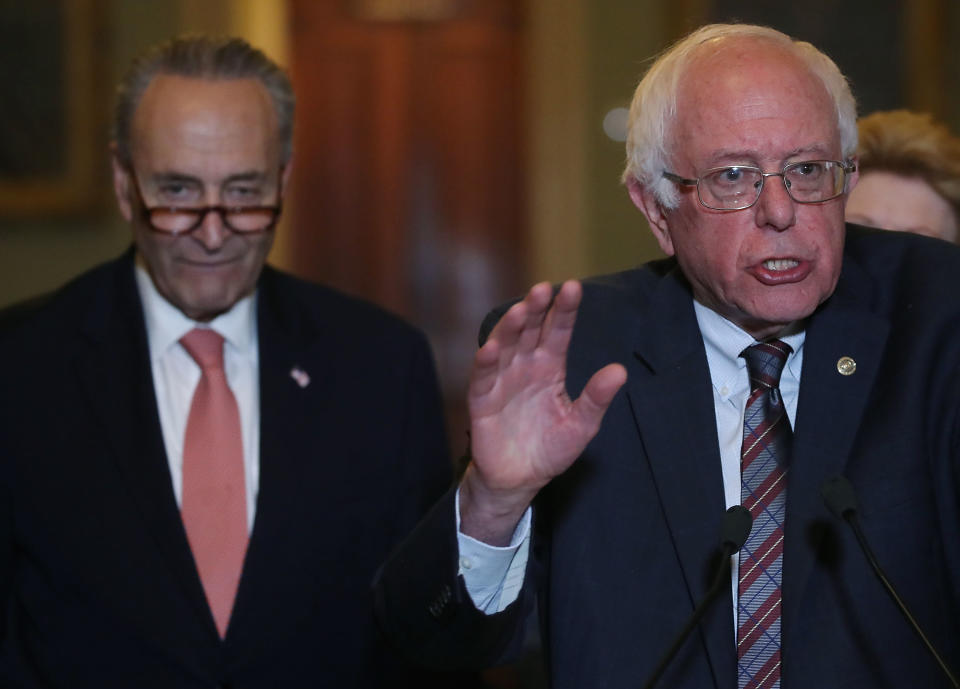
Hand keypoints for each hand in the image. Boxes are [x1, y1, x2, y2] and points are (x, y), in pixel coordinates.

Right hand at [459, 280, 626, 543]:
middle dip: (536, 309)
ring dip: (511, 327)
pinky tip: (492, 348)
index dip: (565, 311)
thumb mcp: (581, 425)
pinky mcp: (482, 400)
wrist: (520, 479)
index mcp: (550, 367)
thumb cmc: (550, 448)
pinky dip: (486, 362)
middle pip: (530, 331)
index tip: (574, 288)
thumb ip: (596, 398)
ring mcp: (502, 380)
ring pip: (505, 346)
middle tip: (544, 288)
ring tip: (521, 311)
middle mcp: (524, 366)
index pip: (558, 332)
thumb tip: (620, 371)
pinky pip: (483, 377)